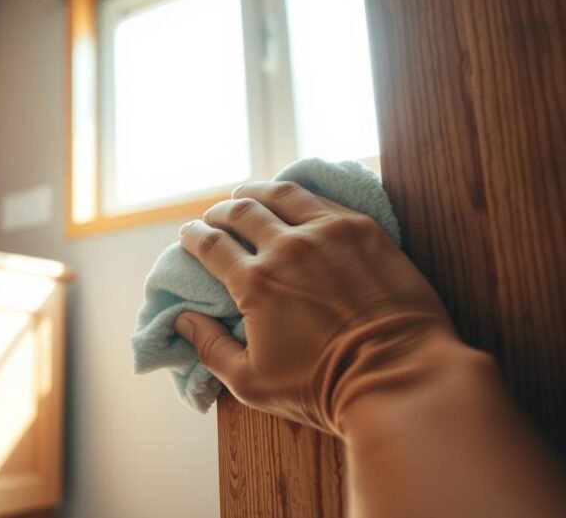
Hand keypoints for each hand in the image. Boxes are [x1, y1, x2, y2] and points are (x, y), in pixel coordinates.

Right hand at [173, 181, 472, 434]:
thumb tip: (181, 320)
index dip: (193, 236)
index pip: (210, 244)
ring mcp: (329, 233)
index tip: (188, 235)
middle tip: (214, 216)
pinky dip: (299, 194)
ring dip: (256, 192)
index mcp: (256, 283)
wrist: (398, 378)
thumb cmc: (322, 388)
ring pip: (281, 194)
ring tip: (247, 194)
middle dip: (219, 211)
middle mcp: (288, 248)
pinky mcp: (363, 230)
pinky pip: (322, 198)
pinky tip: (294, 199)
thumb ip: (210, 348)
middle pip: (241, 212)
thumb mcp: (252, 382)